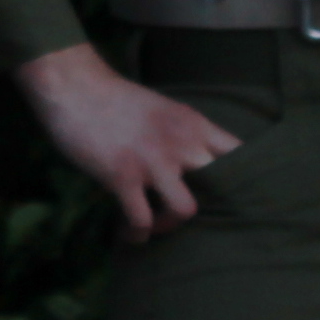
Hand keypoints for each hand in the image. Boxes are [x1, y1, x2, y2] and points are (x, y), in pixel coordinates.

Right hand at [12, 43, 240, 241]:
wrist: (73, 86)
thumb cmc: (114, 98)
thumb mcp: (162, 109)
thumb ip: (182, 135)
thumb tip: (192, 168)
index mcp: (193, 123)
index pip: (240, 153)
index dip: (245, 179)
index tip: (235, 196)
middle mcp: (180, 142)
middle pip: (221, 187)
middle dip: (208, 208)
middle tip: (184, 211)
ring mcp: (152, 160)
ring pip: (185, 210)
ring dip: (171, 225)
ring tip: (156, 224)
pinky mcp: (122, 175)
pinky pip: (141, 220)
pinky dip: (137, 234)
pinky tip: (130, 232)